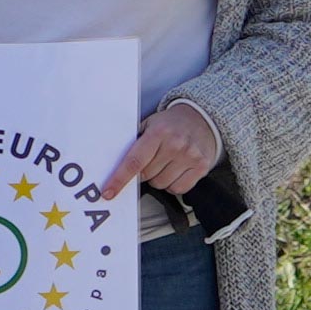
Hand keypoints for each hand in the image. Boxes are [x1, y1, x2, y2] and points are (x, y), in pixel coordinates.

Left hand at [107, 101, 223, 203]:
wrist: (202, 117)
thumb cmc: (171, 123)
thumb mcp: (149, 124)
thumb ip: (133, 142)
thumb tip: (113, 163)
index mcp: (158, 133)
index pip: (134, 162)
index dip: (119, 179)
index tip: (108, 192)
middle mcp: (175, 144)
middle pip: (147, 176)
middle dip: (144, 172)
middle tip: (152, 159)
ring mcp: (190, 156)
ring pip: (161, 184)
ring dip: (158, 179)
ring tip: (165, 163)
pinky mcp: (201, 166)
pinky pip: (178, 189)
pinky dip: (173, 184)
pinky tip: (175, 170)